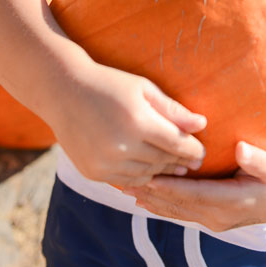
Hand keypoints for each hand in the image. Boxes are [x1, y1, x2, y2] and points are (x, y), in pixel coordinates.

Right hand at [50, 60, 206, 187]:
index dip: (193, 150)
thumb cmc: (109, 84)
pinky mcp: (93, 172)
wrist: (63, 92)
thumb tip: (202, 125)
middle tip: (192, 163)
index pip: (177, 144)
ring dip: (162, 171)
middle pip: (163, 161)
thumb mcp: (143, 89)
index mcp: (138, 121)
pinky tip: (149, 170)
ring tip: (173, 167)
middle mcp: (121, 146)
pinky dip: (140, 177)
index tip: (202, 153)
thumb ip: (173, 110)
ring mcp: (105, 163)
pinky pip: (126, 181)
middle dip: (180, 162)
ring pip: (146, 174)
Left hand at [123, 140, 265, 231]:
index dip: (169, 186)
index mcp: (231, 202)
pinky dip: (159, 205)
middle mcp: (217, 216)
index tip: (147, 176)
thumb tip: (242, 150)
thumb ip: (259, 159)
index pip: (193, 194)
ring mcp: (212, 221)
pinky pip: (179, 212)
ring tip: (122, 186)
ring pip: (174, 211)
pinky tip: (141, 198)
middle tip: (122, 180)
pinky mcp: (208, 219)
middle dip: (149, 193)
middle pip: (177, 205)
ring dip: (148, 200)